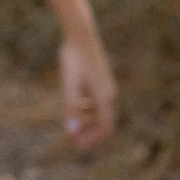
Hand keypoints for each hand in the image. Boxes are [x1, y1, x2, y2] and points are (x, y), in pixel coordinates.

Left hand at [59, 30, 116, 147]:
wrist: (80, 33)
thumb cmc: (73, 57)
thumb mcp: (69, 83)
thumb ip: (71, 107)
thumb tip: (71, 131)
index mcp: (104, 97)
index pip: (106, 128)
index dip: (93, 139)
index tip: (77, 145)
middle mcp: (109, 93)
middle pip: (105, 121)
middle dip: (91, 132)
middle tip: (74, 139)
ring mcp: (106, 85)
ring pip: (102, 111)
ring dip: (89, 121)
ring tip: (73, 125)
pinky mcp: (101, 78)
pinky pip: (99, 101)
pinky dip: (89, 109)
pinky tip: (76, 105)